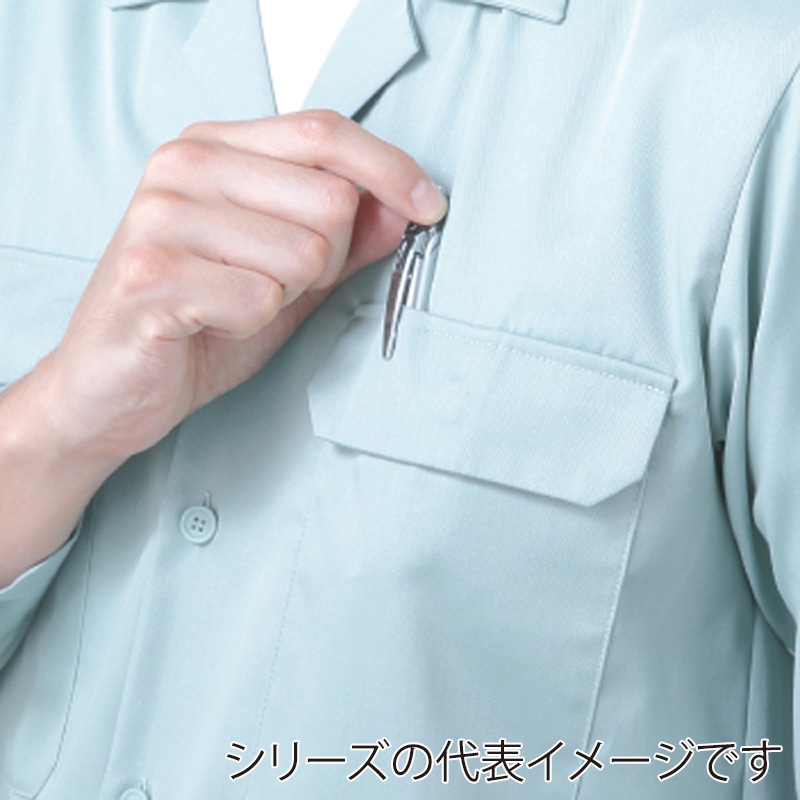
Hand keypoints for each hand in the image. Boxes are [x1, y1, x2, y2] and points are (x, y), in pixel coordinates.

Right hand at [36, 110, 446, 465]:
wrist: (110, 389)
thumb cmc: (198, 326)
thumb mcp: (287, 275)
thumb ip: (345, 237)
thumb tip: (406, 206)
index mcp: (213, 148)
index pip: (325, 132)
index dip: (392, 170)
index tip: (431, 208)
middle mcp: (182, 166)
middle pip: (330, 199)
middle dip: (328, 259)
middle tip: (277, 285)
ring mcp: (160, 218)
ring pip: (304, 253)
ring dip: (286, 295)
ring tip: (236, 305)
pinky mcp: (149, 276)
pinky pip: (260, 299)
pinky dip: (251, 325)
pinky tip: (212, 326)